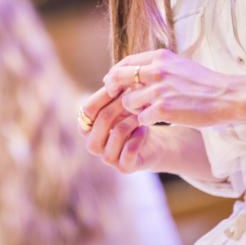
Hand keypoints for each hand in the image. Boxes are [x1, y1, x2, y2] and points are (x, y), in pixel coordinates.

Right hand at [78, 85, 210, 174]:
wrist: (158, 142)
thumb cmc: (136, 118)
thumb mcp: (124, 103)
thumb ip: (115, 93)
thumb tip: (113, 77)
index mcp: (88, 126)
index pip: (87, 110)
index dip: (103, 96)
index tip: (120, 85)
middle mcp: (94, 143)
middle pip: (99, 122)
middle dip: (118, 107)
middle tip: (134, 97)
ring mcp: (108, 157)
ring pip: (113, 137)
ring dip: (129, 121)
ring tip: (141, 113)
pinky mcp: (124, 167)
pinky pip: (126, 155)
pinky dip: (136, 139)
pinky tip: (144, 129)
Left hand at [103, 48, 245, 127]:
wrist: (228, 97)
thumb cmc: (206, 84)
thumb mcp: (180, 65)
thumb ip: (159, 66)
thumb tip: (136, 71)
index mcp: (160, 57)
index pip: (126, 62)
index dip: (115, 73)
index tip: (111, 82)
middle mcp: (157, 70)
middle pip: (119, 78)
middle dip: (114, 90)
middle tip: (114, 99)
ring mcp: (159, 90)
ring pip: (128, 101)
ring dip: (134, 109)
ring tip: (147, 112)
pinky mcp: (163, 109)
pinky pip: (141, 118)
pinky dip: (146, 122)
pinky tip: (156, 122)